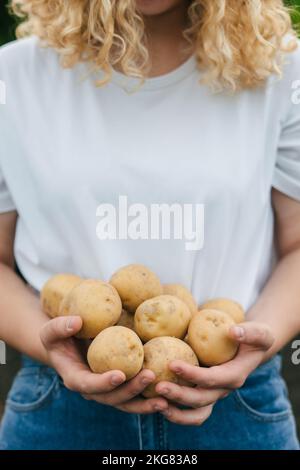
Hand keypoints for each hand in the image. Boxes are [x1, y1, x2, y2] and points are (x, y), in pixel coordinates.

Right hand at [40, 315, 167, 413]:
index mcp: (75, 378)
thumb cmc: (60, 335)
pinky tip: (169, 391)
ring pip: (127, 402)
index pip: (88, 385)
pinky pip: (136, 395)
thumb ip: (60, 326)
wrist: (69, 344)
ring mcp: (108, 390)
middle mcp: (93, 389)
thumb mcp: (52, 329)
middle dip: (131, 390)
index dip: (103, 383)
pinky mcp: (120, 386)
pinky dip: (150, 396)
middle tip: (150, 375)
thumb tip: (76, 321)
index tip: (119, 374)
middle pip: (112, 398)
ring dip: (145, 401)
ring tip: (165, 397)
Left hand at [156, 321, 273, 425]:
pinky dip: (175, 410)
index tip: (172, 363)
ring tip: (156, 402)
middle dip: (179, 395)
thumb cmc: (255, 336)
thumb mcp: (259, 332)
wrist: (251, 348)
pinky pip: (190, 410)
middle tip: (158, 386)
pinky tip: (156, 401)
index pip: (212, 379)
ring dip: (176, 410)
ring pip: (195, 411)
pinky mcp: (205, 393)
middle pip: (201, 399)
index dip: (193, 374)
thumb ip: (249, 332)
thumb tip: (233, 331)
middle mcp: (224, 389)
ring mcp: (214, 394)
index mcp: (235, 376)